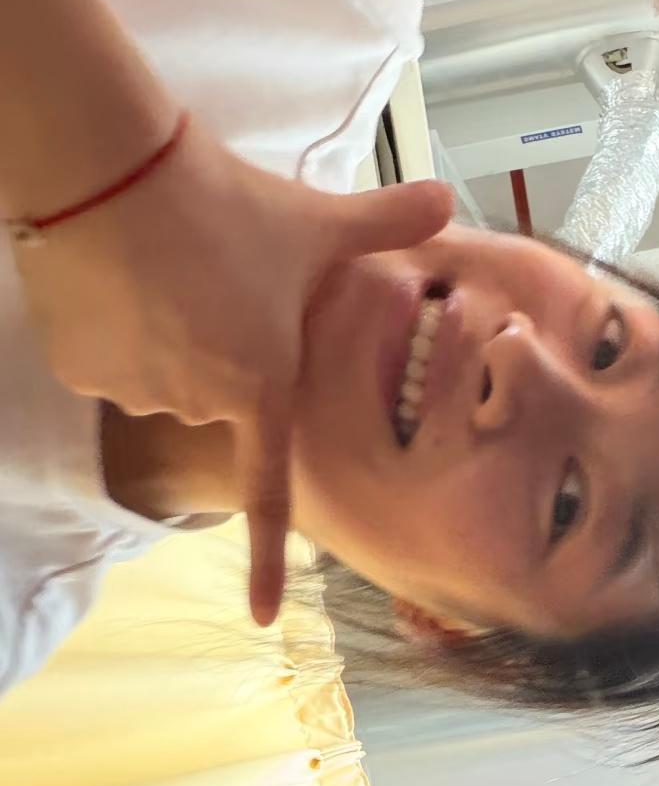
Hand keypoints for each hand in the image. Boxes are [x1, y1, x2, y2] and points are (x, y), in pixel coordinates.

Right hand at [12, 115, 452, 624]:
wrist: (110, 166)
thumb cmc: (226, 200)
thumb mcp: (314, 219)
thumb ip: (385, 222)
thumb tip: (450, 198)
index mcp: (262, 387)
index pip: (268, 497)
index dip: (264, 563)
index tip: (263, 619)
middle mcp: (199, 405)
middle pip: (212, 398)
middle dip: (216, 351)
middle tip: (213, 285)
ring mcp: (135, 391)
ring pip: (157, 377)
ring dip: (162, 338)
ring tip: (165, 272)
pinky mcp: (81, 367)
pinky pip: (105, 359)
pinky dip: (111, 328)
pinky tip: (117, 277)